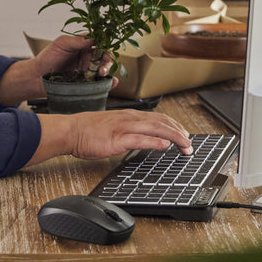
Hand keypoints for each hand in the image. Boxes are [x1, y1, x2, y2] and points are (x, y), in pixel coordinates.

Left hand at [0, 35, 115, 105]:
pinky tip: (112, 82)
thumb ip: (77, 40)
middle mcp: (86, 58)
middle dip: (106, 59)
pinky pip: (99, 82)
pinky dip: (108, 82)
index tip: (104, 47)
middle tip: (103, 63)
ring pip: (102, 69)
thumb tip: (94, 37)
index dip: (103, 44)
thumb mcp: (61, 44)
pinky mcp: (85, 83)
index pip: (97, 43)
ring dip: (107, 70)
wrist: (37, 78)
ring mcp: (86, 71)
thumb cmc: (47, 58)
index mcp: (82, 46)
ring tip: (102, 73)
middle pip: (102, 56)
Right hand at [25, 109, 192, 165]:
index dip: (174, 126)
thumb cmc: (88, 131)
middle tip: (190, 144)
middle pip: (161, 122)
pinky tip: (164, 145)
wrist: (71, 130)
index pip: (158, 118)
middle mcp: (130, 118)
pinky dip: (154, 141)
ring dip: (173, 137)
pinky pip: (139, 139)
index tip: (184, 134)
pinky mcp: (117, 139)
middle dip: (179, 132)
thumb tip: (142, 138)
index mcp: (130, 115)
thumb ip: (129, 130)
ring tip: (185, 145)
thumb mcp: (113, 126)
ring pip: (155, 128)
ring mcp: (124, 127)